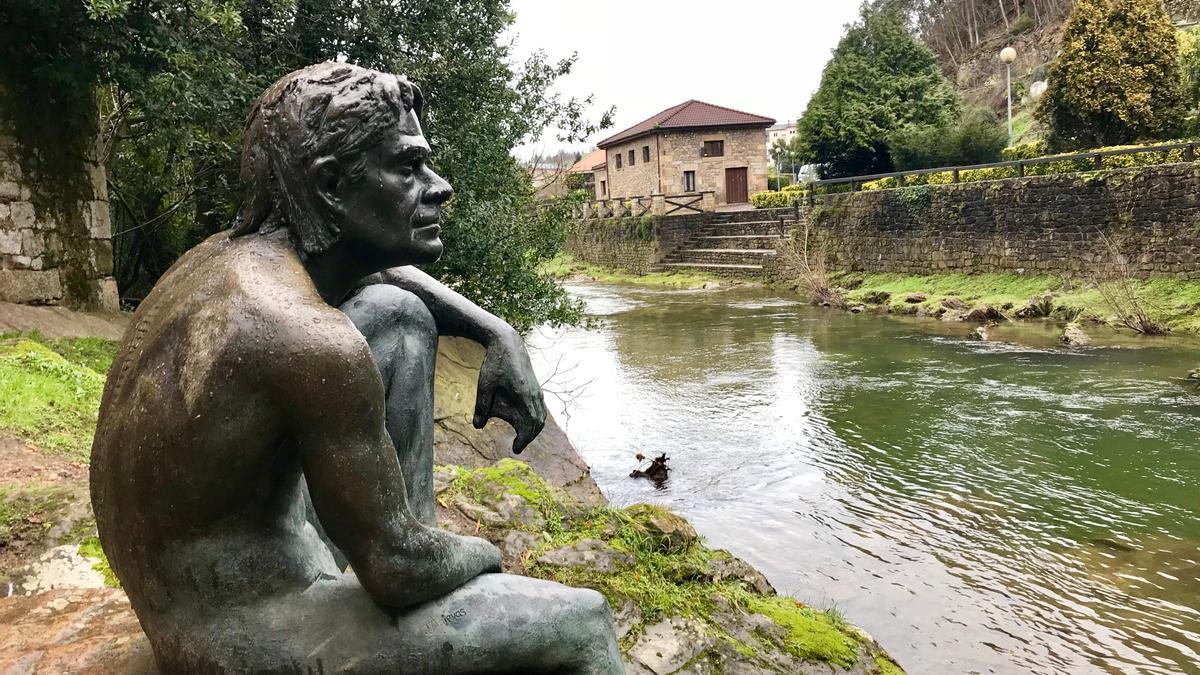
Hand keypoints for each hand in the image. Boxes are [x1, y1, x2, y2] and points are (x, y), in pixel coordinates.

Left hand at [472, 329, 546, 453]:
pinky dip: (534, 418)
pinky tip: (523, 419)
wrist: (508, 343)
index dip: (523, 440)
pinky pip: (540, 408)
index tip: (514, 449)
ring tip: (521, 435)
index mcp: (523, 397)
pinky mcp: (536, 387)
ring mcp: (538, 391)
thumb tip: (478, 427)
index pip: (529, 426)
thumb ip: (482, 408)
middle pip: (538, 424)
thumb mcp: (484, 387)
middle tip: (517, 445)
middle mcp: (534, 395)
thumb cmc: (495, 364)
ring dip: (533, 428)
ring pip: (541, 416)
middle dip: (529, 437)